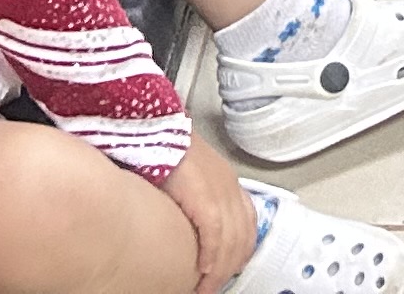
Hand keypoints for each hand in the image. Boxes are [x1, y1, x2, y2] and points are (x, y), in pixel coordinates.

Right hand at [161, 154, 255, 293]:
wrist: (156, 126)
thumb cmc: (164, 146)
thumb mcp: (189, 175)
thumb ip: (195, 199)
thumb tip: (189, 225)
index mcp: (226, 181)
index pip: (247, 223)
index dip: (240, 250)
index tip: (231, 267)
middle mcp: (229, 187)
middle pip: (241, 237)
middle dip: (229, 267)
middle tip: (214, 286)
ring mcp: (220, 191)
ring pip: (230, 241)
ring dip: (220, 269)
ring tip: (207, 286)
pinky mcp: (204, 197)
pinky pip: (214, 235)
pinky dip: (211, 255)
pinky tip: (205, 269)